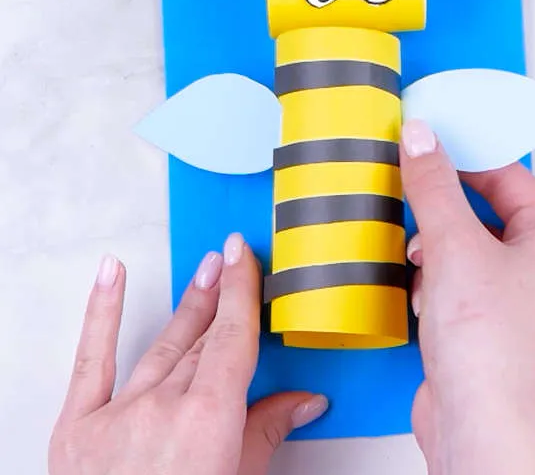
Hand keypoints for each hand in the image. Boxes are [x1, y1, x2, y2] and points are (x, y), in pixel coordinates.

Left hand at [49, 234, 327, 474]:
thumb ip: (267, 433)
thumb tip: (305, 401)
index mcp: (207, 421)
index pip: (233, 339)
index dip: (240, 292)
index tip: (243, 256)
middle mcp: (161, 409)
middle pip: (201, 341)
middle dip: (218, 298)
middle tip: (228, 261)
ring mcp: (115, 415)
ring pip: (162, 346)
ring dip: (186, 307)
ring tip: (201, 271)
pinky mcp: (76, 428)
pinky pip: (90, 359)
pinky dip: (101, 311)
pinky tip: (110, 273)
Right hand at [400, 119, 534, 474]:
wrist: (473, 418)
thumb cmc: (483, 338)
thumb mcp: (453, 245)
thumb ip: (433, 185)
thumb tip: (420, 135)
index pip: (507, 176)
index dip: (466, 154)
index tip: (427, 139)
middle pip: (483, 210)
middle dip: (443, 207)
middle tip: (411, 188)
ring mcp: (508, 295)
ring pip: (462, 244)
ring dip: (433, 246)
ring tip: (417, 257)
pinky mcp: (479, 320)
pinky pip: (451, 277)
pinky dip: (431, 278)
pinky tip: (418, 294)